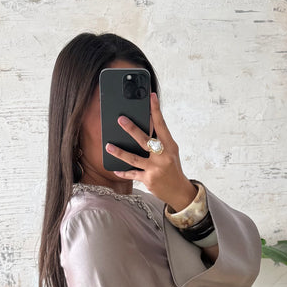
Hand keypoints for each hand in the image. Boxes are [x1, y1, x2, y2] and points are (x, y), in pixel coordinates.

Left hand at [105, 92, 196, 210]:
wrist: (179, 191)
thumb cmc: (172, 167)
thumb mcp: (170, 151)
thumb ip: (159, 140)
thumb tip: (143, 126)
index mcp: (170, 146)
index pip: (161, 125)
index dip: (156, 110)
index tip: (151, 96)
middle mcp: (163, 157)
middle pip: (145, 140)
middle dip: (132, 129)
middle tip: (120, 119)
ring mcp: (155, 169)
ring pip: (133, 159)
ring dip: (119, 152)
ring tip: (108, 146)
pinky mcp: (148, 180)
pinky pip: (132, 174)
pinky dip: (123, 172)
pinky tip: (115, 170)